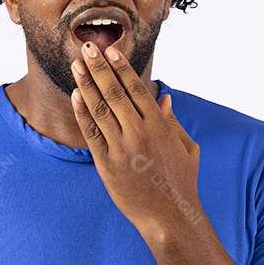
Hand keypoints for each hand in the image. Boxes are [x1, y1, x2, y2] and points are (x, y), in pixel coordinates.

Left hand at [70, 41, 204, 235]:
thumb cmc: (182, 182)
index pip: (137, 89)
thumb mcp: (187, 148)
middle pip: (114, 92)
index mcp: (160, 126)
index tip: (111, 50)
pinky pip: (91, 133)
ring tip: (76, 65)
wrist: (170, 218)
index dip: (122, 67)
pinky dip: (82, 112)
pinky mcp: (107, 165)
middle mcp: (139, 134)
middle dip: (99, 67)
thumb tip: (163, 98)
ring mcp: (121, 149)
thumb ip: (173, 122)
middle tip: (86, 46)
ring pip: (99, 109)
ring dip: (86, 84)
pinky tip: (76, 95)